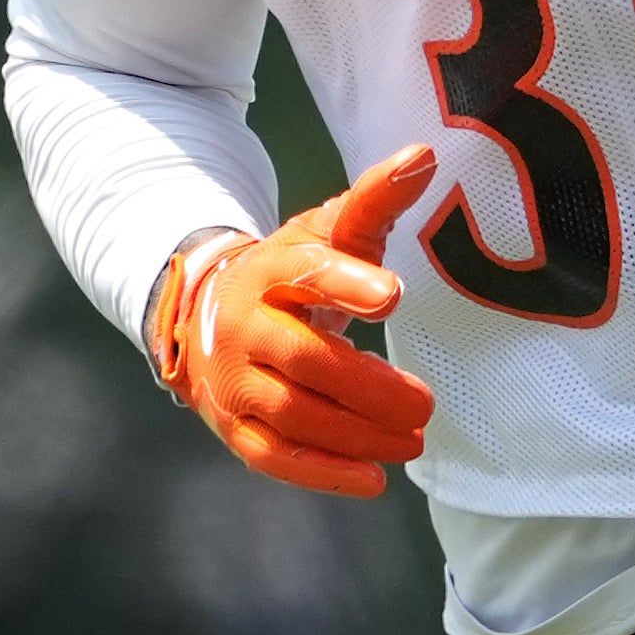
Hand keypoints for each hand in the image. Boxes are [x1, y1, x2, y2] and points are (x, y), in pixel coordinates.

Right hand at [156, 147, 440, 495]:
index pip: (305, 274)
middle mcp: (244, 327)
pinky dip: (323, 473)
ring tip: (414, 439)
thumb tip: (425, 155)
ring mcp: (233, 381)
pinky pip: (274, 458)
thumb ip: (375, 200)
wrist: (208, 316)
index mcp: (270, 271)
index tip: (392, 294)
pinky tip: (374, 479)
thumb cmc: (290, 275)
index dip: (346, 284)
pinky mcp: (233, 427)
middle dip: (368, 386)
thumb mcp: (327, 232)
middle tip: (426, 404)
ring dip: (357, 434)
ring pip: (293, 415)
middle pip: (305, 360)